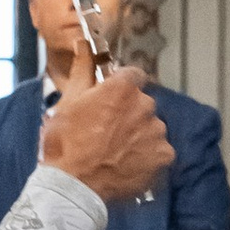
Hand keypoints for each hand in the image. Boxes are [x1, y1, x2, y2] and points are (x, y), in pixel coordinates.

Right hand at [42, 69, 170, 203]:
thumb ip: (83, 70)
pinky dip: (148, 156)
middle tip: (107, 131)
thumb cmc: (65, 142)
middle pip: (143, 103)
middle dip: (129, 113)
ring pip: (151, 127)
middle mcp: (145, 106)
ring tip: (116, 151)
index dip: (122, 86)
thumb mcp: (68, 101)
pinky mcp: (163, 156)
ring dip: (139, 135)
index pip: (134, 75)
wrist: (74, 186)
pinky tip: (128, 164)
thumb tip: (83, 43)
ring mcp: (156, 132)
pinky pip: (159, 150)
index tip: (112, 98)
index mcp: (123, 88)